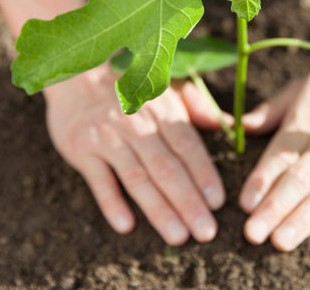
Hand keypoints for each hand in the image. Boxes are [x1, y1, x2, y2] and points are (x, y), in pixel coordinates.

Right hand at [43, 63, 225, 245]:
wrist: (78, 74)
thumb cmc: (131, 87)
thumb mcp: (166, 89)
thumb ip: (197, 108)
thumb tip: (230, 125)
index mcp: (162, 109)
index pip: (187, 146)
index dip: (204, 174)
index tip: (218, 202)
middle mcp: (137, 124)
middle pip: (166, 167)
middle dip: (188, 201)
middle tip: (206, 231)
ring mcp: (108, 136)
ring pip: (137, 177)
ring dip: (158, 209)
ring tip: (178, 236)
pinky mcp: (81, 148)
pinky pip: (98, 179)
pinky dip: (111, 202)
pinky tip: (126, 225)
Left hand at [239, 65, 309, 251]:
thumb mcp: (300, 88)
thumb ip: (271, 110)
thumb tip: (239, 125)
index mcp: (303, 120)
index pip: (279, 153)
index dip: (262, 178)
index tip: (244, 204)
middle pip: (299, 176)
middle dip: (275, 206)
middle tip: (253, 234)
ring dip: (305, 215)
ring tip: (283, 240)